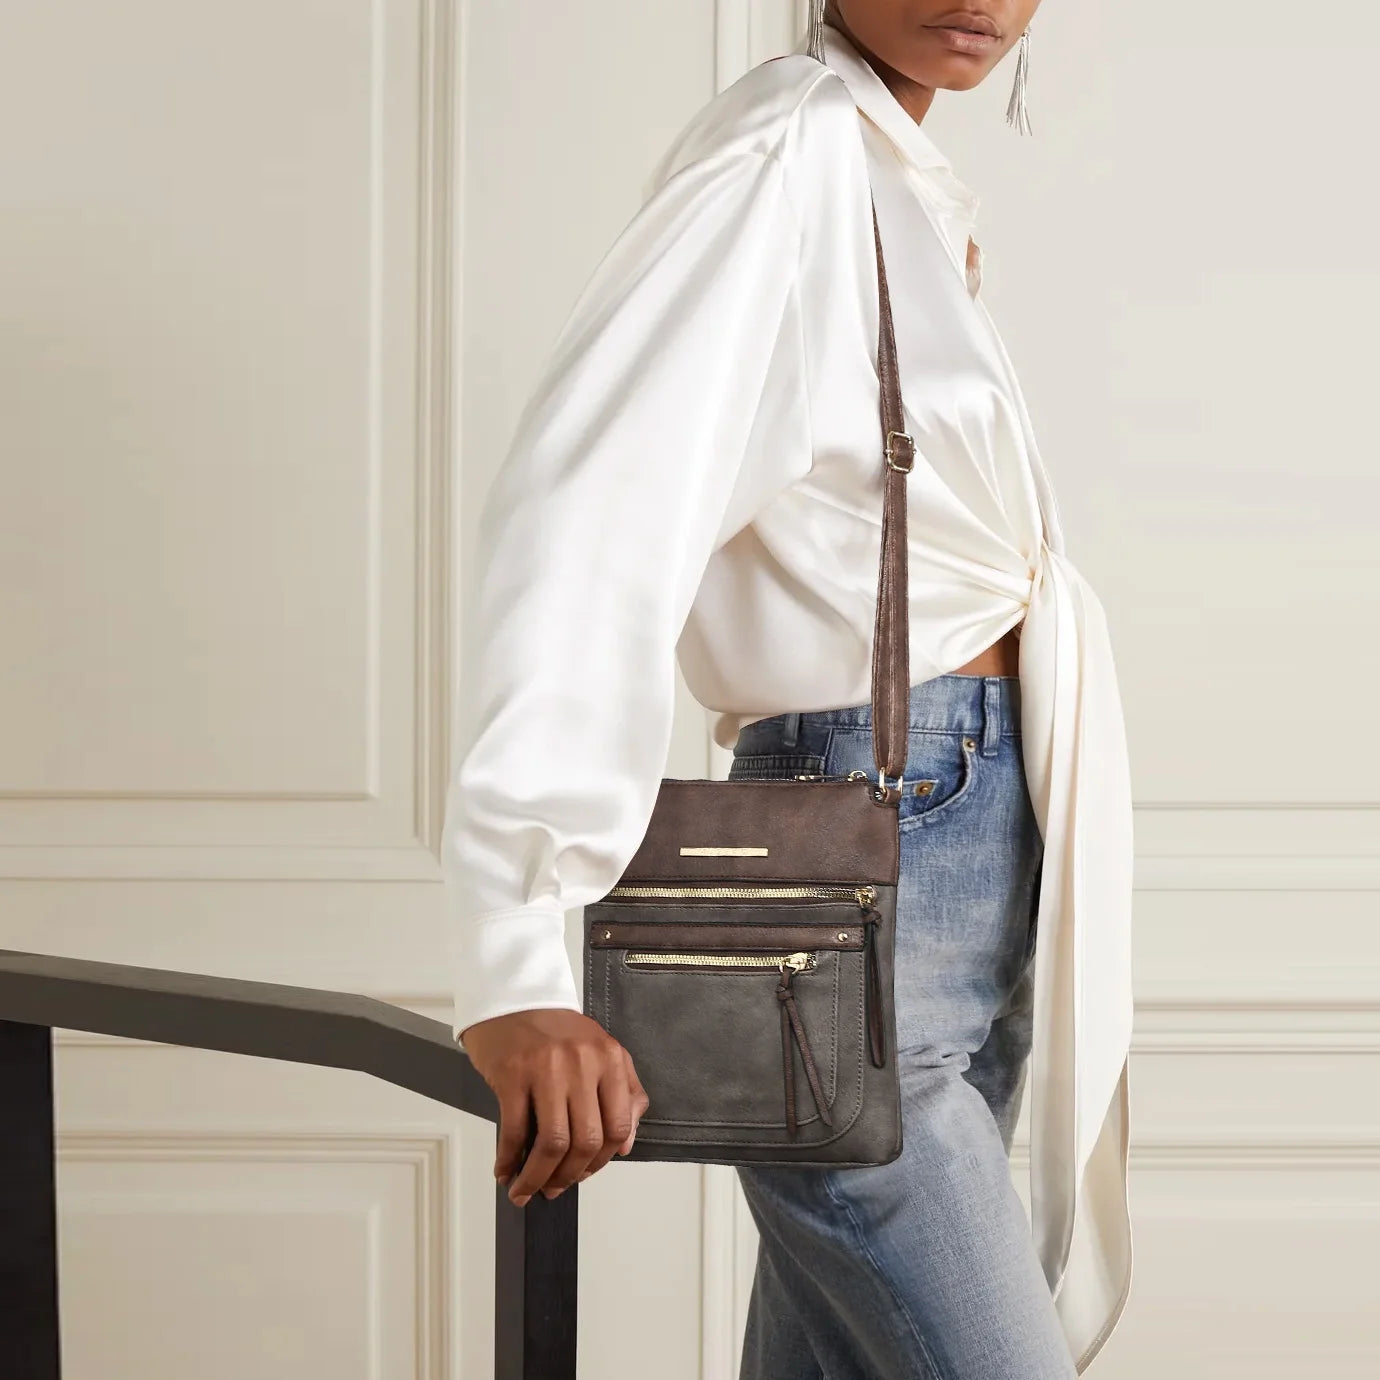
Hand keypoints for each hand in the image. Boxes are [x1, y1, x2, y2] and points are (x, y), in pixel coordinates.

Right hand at [459, 1008, 649, 1206]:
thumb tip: (626, 1145)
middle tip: (554, 1189)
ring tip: (527, 1188)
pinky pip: (514, 1130)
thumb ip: (624, 1094)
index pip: (618, 1126)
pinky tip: (505, 1168)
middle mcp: (582, 1063)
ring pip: (552, 1143)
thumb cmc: (555, 1030)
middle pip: (586, 1141)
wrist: (513, 998)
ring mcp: (547, 1069)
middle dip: (570, 1177)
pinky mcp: (513, 1074)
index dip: (602, 1161)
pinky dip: (509, 1158)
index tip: (585, 1175)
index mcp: (609, 1059)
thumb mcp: (601, 1052)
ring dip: (538, 1177)